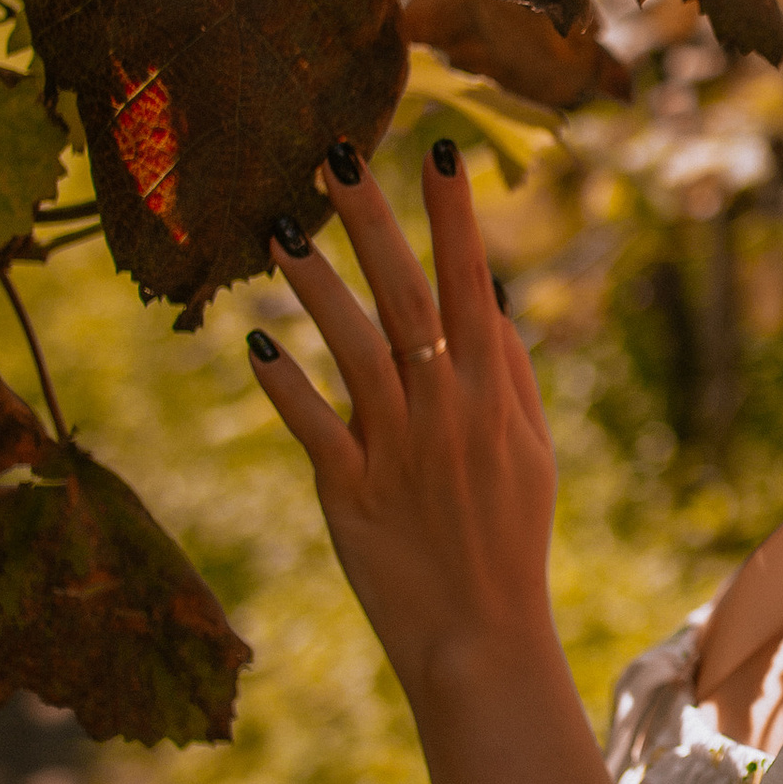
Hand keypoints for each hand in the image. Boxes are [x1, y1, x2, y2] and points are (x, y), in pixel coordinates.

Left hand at [247, 138, 558, 707]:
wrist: (482, 635)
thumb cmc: (509, 536)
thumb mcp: (530, 449)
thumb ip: (506, 370)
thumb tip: (485, 292)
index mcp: (490, 392)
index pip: (472, 283)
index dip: (455, 216)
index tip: (439, 148)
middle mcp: (445, 408)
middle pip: (406, 297)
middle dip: (373, 223)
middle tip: (336, 155)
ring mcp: (397, 448)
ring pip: (352, 349)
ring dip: (314, 286)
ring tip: (277, 227)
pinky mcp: (351, 491)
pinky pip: (313, 427)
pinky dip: (285, 385)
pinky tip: (252, 342)